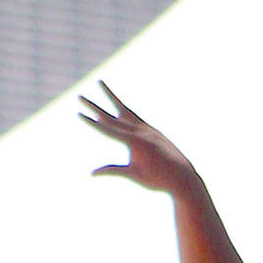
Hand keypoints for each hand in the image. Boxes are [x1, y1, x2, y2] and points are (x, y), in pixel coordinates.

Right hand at [79, 83, 197, 194]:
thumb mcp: (134, 175)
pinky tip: (117, 105)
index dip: (92, 123)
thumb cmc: (157, 179)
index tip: (79, 114)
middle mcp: (140, 131)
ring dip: (110, 96)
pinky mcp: (151, 129)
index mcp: (135, 142)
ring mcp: (146, 128)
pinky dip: (124, 110)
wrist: (182, 176)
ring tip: (100, 83)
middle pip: (112, 117)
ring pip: (124, 109)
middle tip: (80, 97)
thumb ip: (113, 170)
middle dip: (94, 107)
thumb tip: (92, 173)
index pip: (108, 130)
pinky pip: (134, 116)